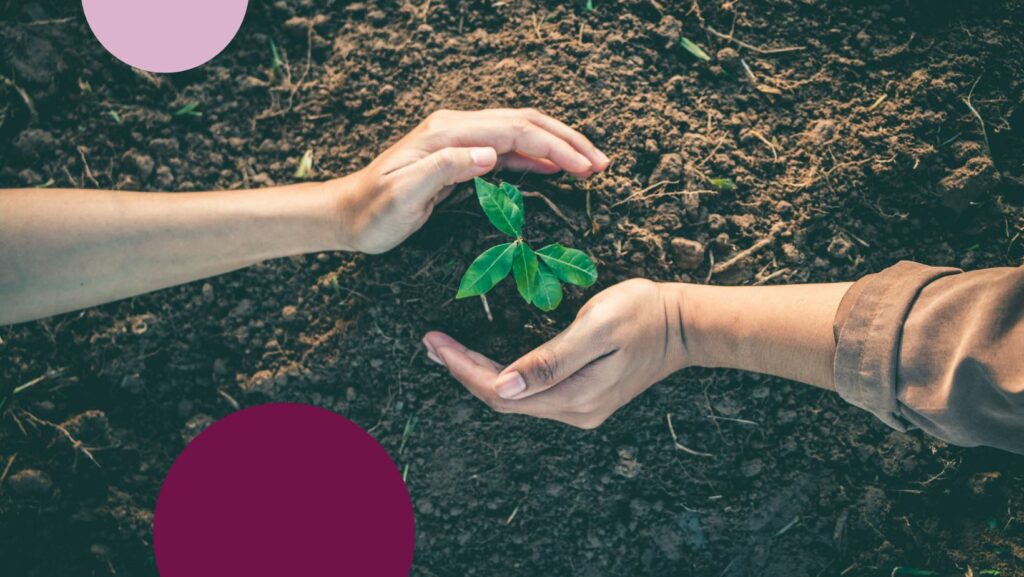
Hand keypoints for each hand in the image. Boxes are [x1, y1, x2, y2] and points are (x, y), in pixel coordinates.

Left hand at [333, 108, 609, 253]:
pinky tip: (554, 167)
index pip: (515, 130)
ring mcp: (459, 138)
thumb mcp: (404, 196)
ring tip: (590, 164)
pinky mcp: (459, 154)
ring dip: (556, 145)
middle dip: (566, 140)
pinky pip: (507, 148)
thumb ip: (446, 169)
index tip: (586, 167)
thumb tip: (490, 154)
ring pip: (520, 132)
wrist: (347, 215)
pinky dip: (536, 155)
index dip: (555, 146)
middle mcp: (456, 127)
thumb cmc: (374, 213)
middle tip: (601, 163)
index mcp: (448, 133)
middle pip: (525, 122)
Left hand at [422, 279, 689, 428]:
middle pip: (503, 399)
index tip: (435, 343)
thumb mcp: (597, 328)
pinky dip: (502, 377)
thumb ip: (551, 358)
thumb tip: (504, 384)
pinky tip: (485, 362)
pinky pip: (531, 394)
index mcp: (574, 396)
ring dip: (478, 376)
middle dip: (463, 372)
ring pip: (515, 399)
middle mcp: (574, 411)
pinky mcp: (583, 397)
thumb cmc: (642, 313)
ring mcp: (580, 407)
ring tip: (446, 351)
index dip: (463, 368)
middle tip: (431, 344)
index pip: (501, 391)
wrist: (685, 324)